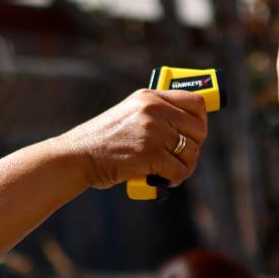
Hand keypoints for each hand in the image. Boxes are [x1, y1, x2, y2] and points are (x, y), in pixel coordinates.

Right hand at [59, 89, 207, 189]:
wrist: (77, 156)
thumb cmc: (102, 141)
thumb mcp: (129, 114)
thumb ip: (155, 115)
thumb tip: (188, 129)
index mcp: (150, 97)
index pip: (195, 102)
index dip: (201, 121)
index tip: (195, 134)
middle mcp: (154, 110)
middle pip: (198, 129)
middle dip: (193, 148)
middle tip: (181, 158)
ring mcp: (153, 132)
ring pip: (191, 152)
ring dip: (185, 167)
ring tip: (171, 172)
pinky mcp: (150, 155)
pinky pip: (179, 170)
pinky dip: (174, 179)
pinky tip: (164, 180)